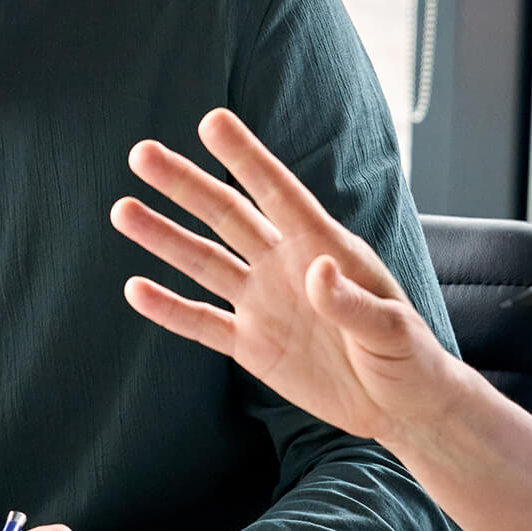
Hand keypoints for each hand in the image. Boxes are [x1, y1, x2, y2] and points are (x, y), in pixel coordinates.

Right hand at [110, 108, 466, 445]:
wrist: (400, 408)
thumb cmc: (408, 358)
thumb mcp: (391, 330)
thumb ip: (352, 302)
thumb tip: (317, 270)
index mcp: (325, 248)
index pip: (279, 193)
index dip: (246, 157)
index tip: (213, 122)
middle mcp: (286, 266)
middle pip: (227, 216)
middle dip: (185, 185)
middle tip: (142, 154)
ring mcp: (265, 304)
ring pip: (205, 262)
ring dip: (164, 237)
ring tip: (123, 210)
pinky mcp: (252, 345)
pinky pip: (203, 323)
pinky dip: (170, 309)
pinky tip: (135, 289)